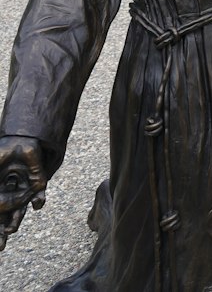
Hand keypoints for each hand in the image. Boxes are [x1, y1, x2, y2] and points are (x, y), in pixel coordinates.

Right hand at [0, 136, 46, 252]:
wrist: (24, 136)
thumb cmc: (5, 150)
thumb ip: (9, 185)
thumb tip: (11, 197)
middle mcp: (8, 190)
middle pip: (3, 213)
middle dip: (1, 229)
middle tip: (0, 246)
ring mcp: (22, 187)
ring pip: (18, 208)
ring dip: (14, 219)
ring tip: (10, 229)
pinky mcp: (37, 180)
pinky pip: (37, 193)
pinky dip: (38, 199)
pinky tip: (37, 205)